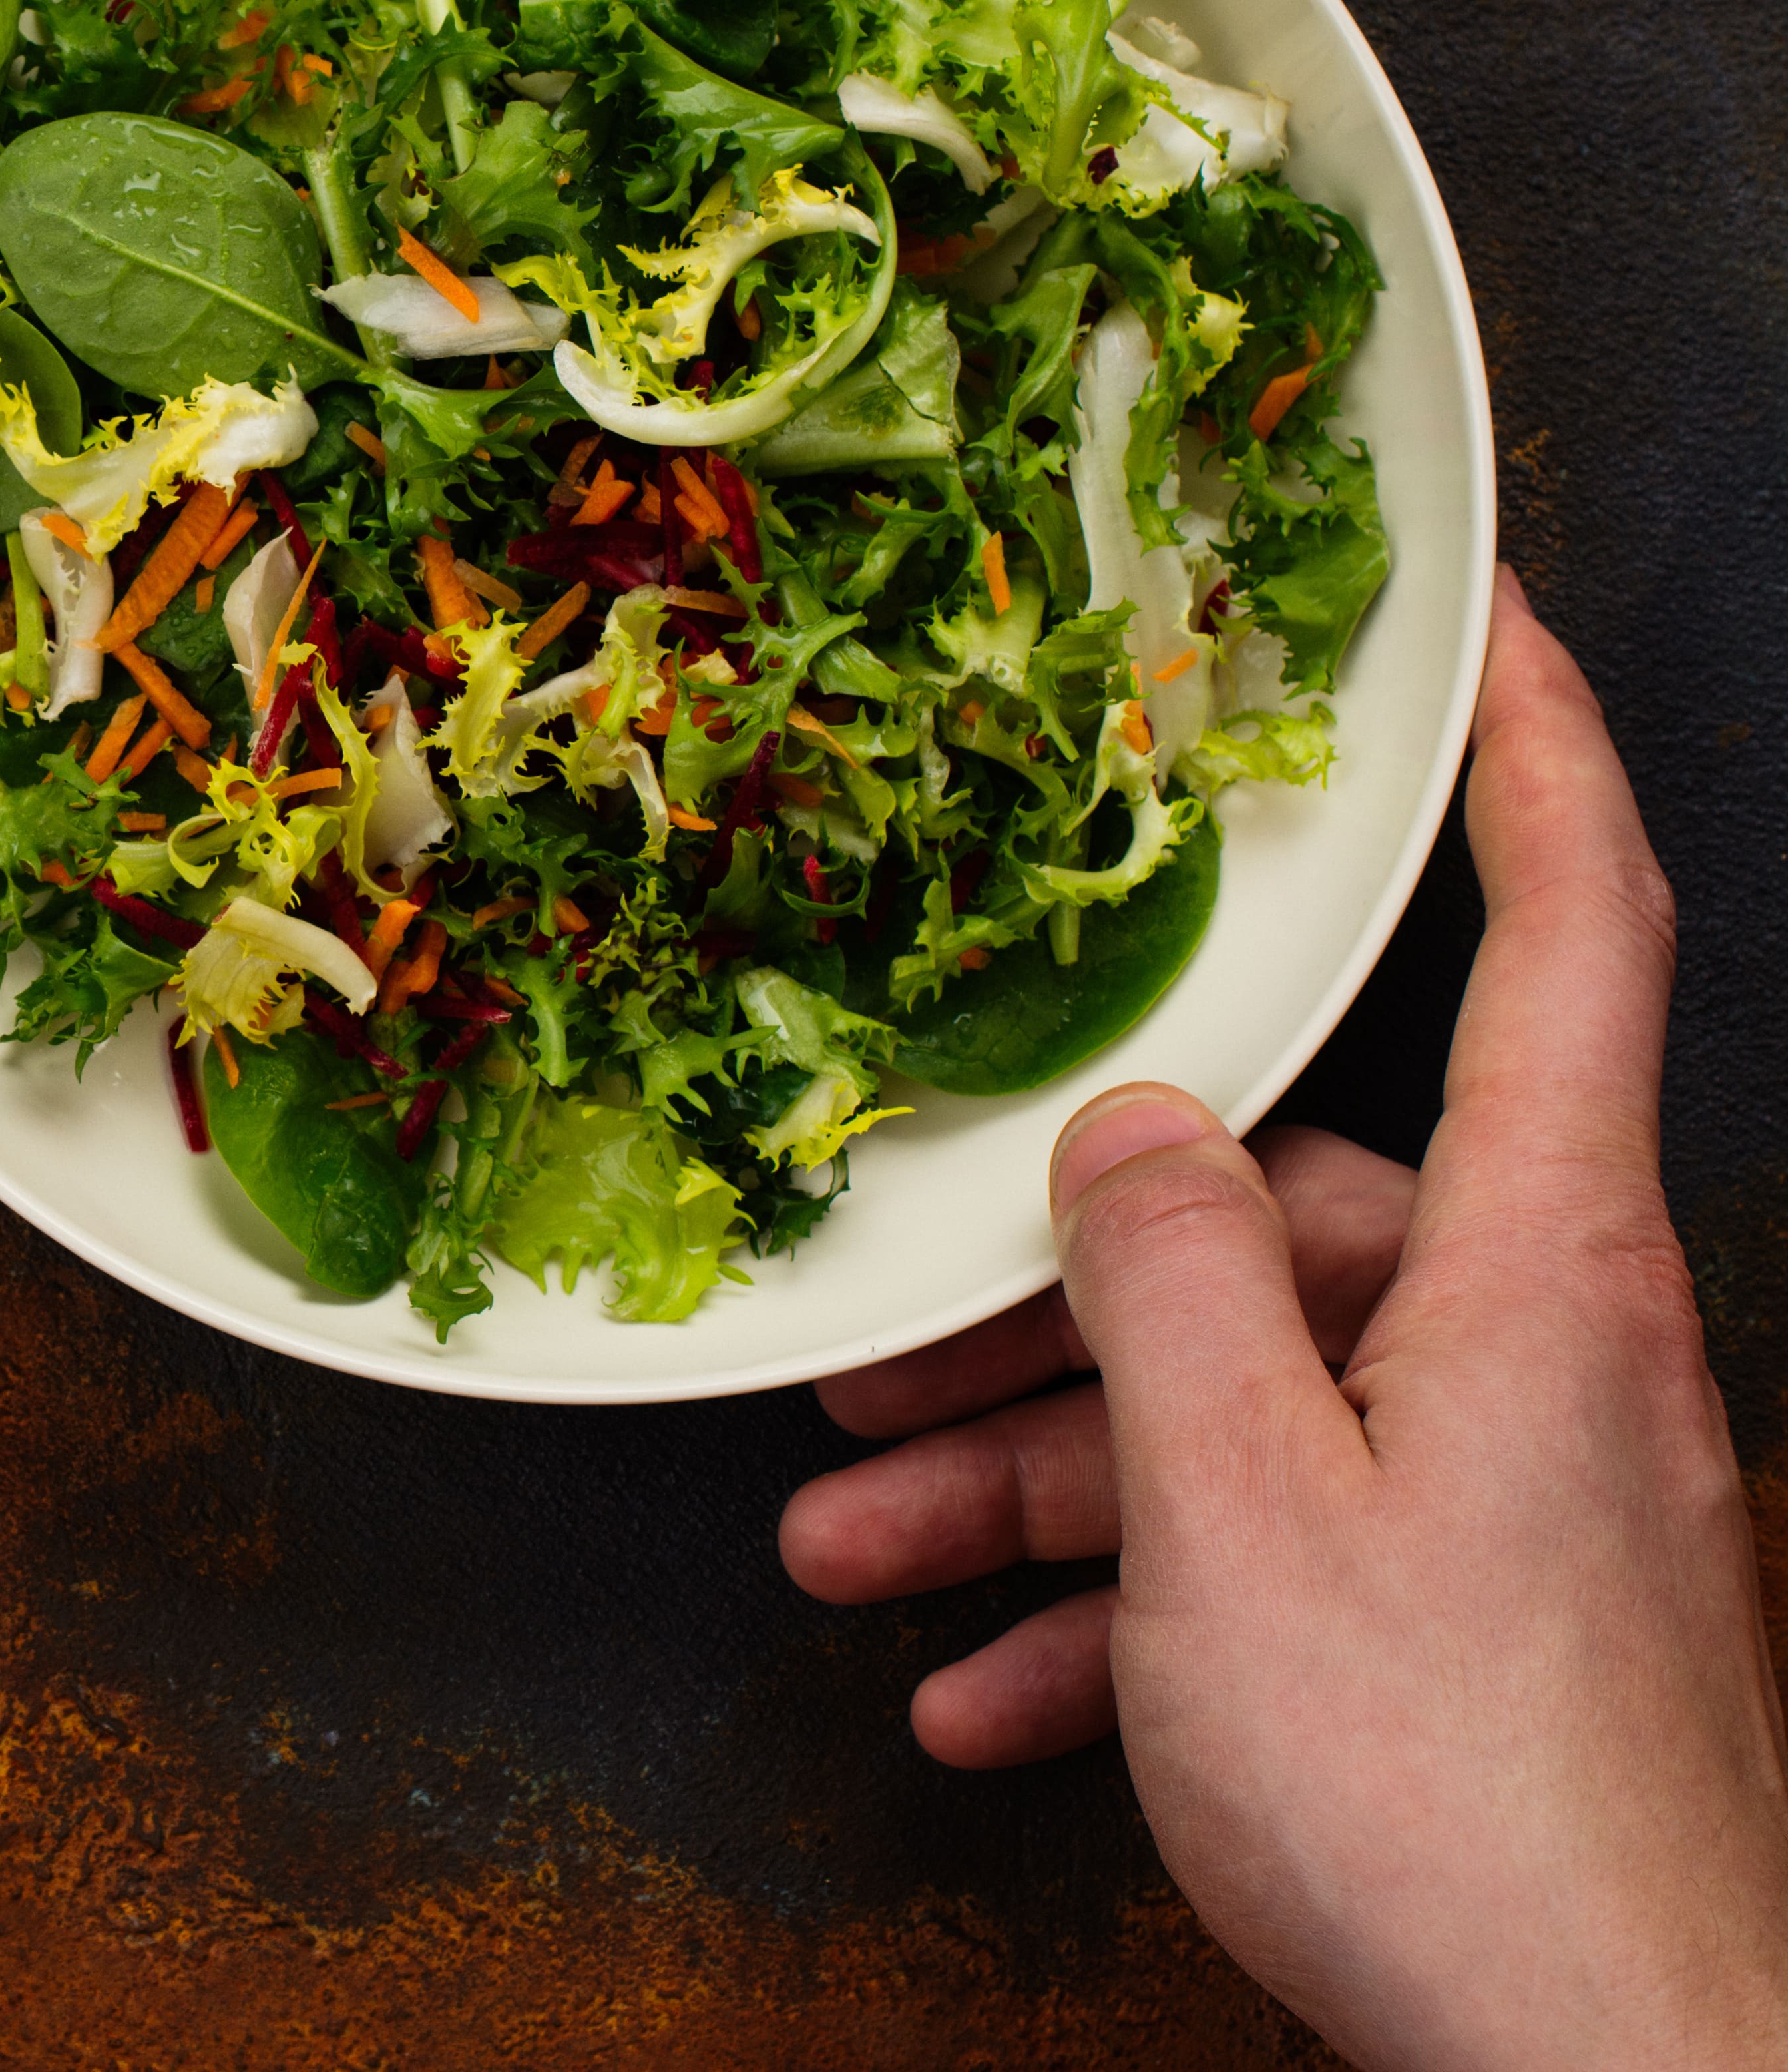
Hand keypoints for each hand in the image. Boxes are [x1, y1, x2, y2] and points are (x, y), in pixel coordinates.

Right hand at [779, 571, 1787, 2067]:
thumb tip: (1129, 1132)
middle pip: (1291, 1232)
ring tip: (858, 1552)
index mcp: (1538, 1273)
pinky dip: (1126, 1617)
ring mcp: (1520, 1501)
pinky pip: (1277, 1566)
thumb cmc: (1456, 1800)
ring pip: (1247, 1419)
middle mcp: (1548, 1357)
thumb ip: (1164, 1286)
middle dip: (1053, 1304)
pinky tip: (986, 1694)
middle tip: (871, 1361)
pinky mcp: (1479, 1630)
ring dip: (1038, 1490)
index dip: (1544, 761)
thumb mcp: (1242, 1507)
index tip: (1490, 637)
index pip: (1578, 937)